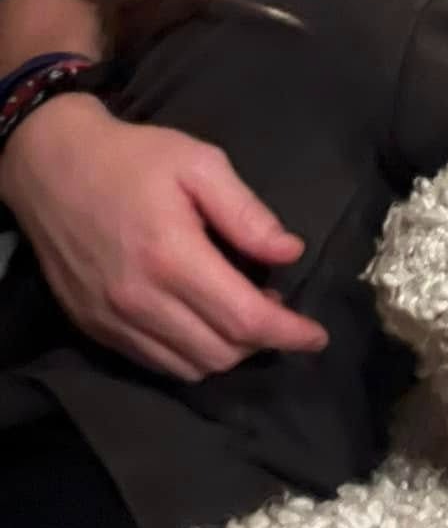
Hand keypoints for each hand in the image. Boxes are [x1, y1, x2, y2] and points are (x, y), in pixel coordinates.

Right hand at [0, 94, 327, 379]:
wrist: (50, 166)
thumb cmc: (133, 159)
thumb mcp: (200, 164)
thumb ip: (247, 213)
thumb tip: (289, 253)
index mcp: (172, 256)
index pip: (244, 320)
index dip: (289, 334)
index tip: (317, 335)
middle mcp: (140, 299)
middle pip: (221, 353)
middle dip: (262, 343)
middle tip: (277, 311)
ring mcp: (112, 319)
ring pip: (190, 367)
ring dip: (228, 353)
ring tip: (243, 317)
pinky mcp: (94, 327)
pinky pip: (156, 364)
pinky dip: (191, 356)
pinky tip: (203, 326)